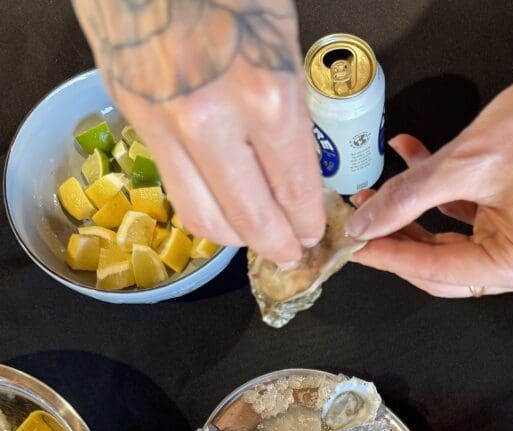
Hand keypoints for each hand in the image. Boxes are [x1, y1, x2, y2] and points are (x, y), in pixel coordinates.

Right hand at [72, 0, 324, 262]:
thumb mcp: (280, 35)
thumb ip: (290, 106)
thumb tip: (297, 164)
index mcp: (265, 95)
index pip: (294, 191)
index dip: (308, 223)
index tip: (316, 233)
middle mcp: (212, 123)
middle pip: (250, 221)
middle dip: (279, 245)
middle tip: (293, 252)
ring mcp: (166, 126)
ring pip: (205, 219)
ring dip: (237, 238)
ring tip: (257, 236)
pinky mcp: (135, 121)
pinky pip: (177, 189)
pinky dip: (205, 207)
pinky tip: (223, 204)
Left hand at [347, 45, 512, 296]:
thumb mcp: (465, 163)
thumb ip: (408, 198)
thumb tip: (368, 223)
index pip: (437, 271)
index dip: (391, 256)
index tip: (355, 245)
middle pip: (440, 267)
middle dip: (398, 239)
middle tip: (359, 224)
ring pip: (445, 243)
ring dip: (410, 215)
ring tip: (375, 194)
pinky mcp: (511, 220)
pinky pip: (461, 218)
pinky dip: (434, 195)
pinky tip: (409, 164)